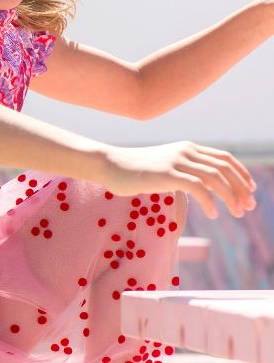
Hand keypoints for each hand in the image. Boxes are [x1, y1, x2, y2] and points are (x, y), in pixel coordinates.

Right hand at [102, 141, 256, 219]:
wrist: (111, 165)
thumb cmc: (136, 170)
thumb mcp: (166, 168)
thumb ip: (185, 172)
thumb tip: (203, 187)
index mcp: (188, 148)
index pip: (224, 157)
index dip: (241, 173)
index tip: (250, 189)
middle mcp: (186, 151)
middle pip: (224, 168)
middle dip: (241, 188)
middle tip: (249, 206)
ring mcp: (177, 161)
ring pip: (215, 178)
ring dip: (230, 197)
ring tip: (237, 212)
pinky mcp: (168, 174)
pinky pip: (198, 188)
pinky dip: (210, 202)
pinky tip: (213, 214)